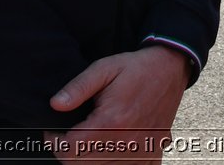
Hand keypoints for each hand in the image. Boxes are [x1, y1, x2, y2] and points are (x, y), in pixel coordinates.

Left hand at [46, 46, 190, 163]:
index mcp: (111, 121)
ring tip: (87, 139)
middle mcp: (126, 141)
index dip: (55, 142)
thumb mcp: (104, 68)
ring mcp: (140, 151)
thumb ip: (78, 87)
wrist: (170, 69)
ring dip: (88, 158)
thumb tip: (55, 104)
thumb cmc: (136, 68)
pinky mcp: (150, 154)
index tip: (52, 131)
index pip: (71, 149)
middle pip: (82, 164)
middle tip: (67, 135)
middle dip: (68, 152)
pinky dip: (113, 162)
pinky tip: (109, 148)